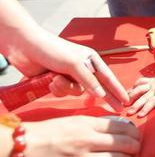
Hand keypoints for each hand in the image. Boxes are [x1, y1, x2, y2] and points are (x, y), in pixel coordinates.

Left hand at [10, 31, 128, 109]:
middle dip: (105, 97)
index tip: (126, 100)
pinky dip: (56, 88)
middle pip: (97, 87)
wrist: (25, 47)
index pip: (109, 77)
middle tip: (117, 109)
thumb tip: (102, 94)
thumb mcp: (74, 64)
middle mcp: (82, 68)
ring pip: (76, 92)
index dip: (118, 89)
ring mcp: (70, 76)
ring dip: (66, 88)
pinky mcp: (57, 82)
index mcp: (91, 60)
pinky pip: (63, 93)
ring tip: (56, 78)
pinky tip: (49, 80)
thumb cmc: (53, 49)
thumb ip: (89, 80)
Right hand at [15, 116, 139, 156]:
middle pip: (125, 143)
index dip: (133, 132)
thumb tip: (114, 125)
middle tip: (136, 150)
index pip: (121, 126)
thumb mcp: (67, 122)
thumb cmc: (39, 136)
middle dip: (135, 147)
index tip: (135, 135)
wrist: (12, 152)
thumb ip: (90, 124)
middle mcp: (86, 140)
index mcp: (85, 124)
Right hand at [127, 69, 154, 116]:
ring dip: (131, 95)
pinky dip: (133, 86)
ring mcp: (151, 84)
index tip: (139, 115)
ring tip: (124, 102)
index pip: (152, 102)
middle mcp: (154, 89)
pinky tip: (127, 92)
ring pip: (139, 89)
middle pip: (143, 98)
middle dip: (135, 105)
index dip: (146, 108)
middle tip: (129, 112)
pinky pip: (140, 82)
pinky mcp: (149, 80)